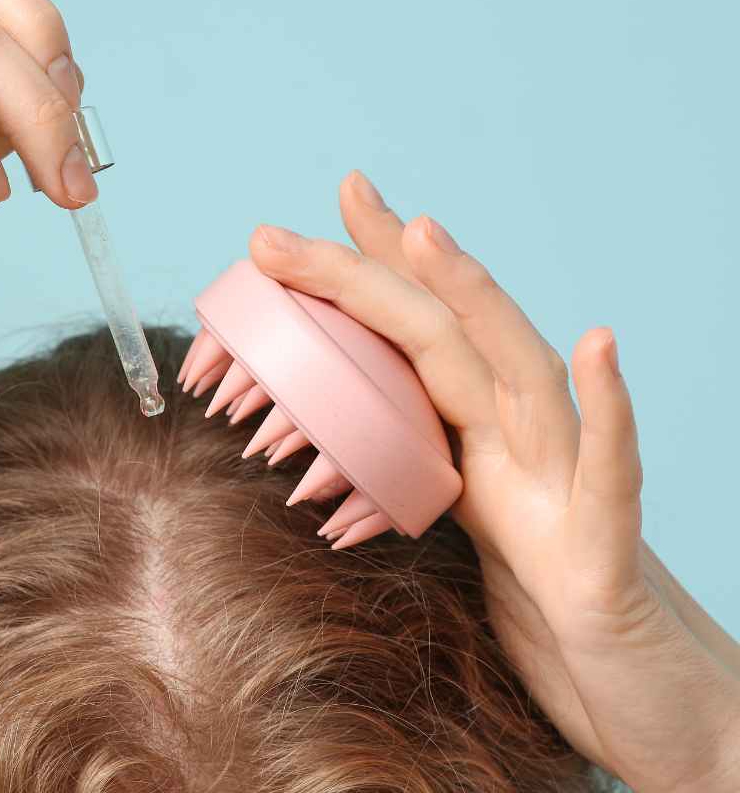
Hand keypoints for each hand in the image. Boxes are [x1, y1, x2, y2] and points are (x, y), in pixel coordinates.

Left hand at [249, 172, 739, 791]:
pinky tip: (600, 348)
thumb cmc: (553, 617)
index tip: (283, 232)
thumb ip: (426, 484)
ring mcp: (569, 487)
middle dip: (370, 271)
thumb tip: (342, 460)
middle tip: (284, 225)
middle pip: (446, 337)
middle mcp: (524, 444)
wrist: (638, 695)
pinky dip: (609, 411)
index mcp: (479, 440)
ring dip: (476, 301)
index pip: (413, 342)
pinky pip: (614, 474)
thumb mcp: (470, 540)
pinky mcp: (606, 552)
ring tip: (424, 234)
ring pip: (525, 374)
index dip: (357, 279)